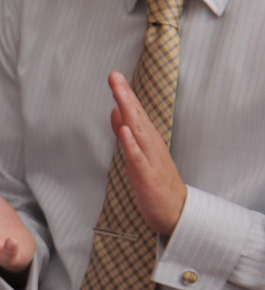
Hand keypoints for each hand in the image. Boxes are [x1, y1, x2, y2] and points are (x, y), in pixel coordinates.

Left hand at [108, 70, 185, 237]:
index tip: (115, 76)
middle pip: (137, 117)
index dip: (126, 95)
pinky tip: (124, 130)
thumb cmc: (156, 184)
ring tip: (118, 94)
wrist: (176, 213)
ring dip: (128, 112)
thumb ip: (125, 133)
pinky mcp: (147, 177)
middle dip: (126, 96)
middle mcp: (151, 146)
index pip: (135, 113)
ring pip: (138, 133)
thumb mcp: (137, 154)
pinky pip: (137, 158)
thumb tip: (115, 111)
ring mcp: (151, 160)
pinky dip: (131, 144)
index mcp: (148, 141)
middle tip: (114, 76)